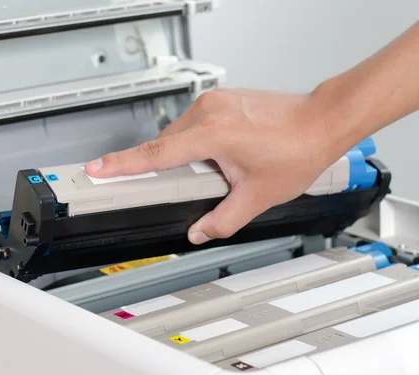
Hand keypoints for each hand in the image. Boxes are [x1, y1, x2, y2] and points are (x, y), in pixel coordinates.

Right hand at [84, 88, 348, 243]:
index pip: (156, 153)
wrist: (321, 121)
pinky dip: (199, 142)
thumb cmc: (297, 150)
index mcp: (212, 132)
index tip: (96, 168)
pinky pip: (195, 124)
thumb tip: (199, 231)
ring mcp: (216, 101)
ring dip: (188, 156)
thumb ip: (222, 219)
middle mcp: (209, 110)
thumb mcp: (257, 196)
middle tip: (195, 187)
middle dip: (172, 170)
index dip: (122, 164)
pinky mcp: (222, 99)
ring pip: (181, 134)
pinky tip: (224, 155)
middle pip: (168, 146)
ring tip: (223, 170)